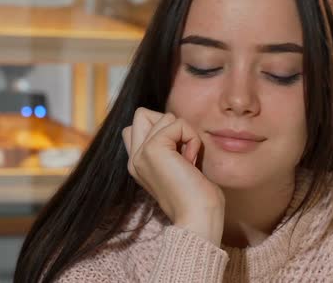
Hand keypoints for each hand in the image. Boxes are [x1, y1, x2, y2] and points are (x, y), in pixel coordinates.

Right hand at [122, 108, 224, 245]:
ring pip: (164, 116)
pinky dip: (191, 137)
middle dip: (169, 125)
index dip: (162, 130)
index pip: (137, 126)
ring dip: (185, 133)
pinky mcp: (152, 149)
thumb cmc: (198, 197)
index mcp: (137, 164)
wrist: (197, 218)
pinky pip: (177, 123)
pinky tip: (191, 161)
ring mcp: (140, 153)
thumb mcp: (178, 167)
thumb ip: (169, 148)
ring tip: (188, 160)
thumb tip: (174, 123)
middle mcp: (134, 158)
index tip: (178, 156)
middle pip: (142, 114)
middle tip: (182, 152)